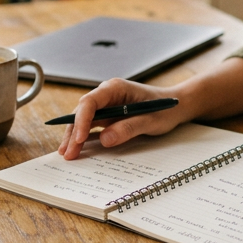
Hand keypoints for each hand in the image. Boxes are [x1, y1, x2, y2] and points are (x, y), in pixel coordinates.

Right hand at [58, 78, 189, 159]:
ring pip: (83, 120)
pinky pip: (91, 126)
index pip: (90, 102)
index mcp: (115, 88)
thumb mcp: (151, 120)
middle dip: (74, 132)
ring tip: (66, 154)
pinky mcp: (108, 116)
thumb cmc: (165, 109)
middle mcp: (107, 95)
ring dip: (75, 136)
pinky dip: (83, 138)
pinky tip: (75, 149)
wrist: (176, 106)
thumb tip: (105, 139)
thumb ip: (129, 128)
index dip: (82, 120)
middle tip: (68, 153)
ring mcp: (106, 106)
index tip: (80, 139)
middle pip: (82, 112)